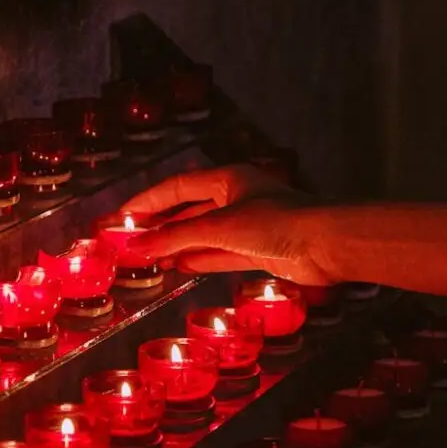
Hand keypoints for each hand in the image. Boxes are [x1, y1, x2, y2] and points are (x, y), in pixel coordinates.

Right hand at [126, 166, 330, 284]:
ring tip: (148, 259)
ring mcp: (246, 225)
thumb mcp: (220, 226)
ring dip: (177, 246)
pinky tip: (178, 268)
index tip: (122, 215)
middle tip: (130, 241)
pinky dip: (199, 260)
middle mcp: (235, 198)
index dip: (147, 200)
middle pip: (188, 211)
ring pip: (202, 235)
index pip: (177, 186)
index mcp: (227, 179)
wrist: (325, 244)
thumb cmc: (275, 222)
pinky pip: (219, 254)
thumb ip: (177, 237)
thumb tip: (137, 247)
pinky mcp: (257, 250)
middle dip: (160, 226)